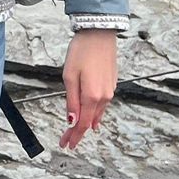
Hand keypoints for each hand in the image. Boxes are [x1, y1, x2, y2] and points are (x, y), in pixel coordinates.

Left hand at [60, 30, 116, 149]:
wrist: (99, 34)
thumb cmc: (81, 52)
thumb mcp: (69, 76)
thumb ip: (71, 100)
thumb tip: (72, 120)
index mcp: (91, 96)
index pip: (81, 124)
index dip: (73, 136)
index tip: (66, 144)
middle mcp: (103, 97)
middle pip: (89, 121)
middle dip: (78, 133)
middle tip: (68, 141)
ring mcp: (109, 91)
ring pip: (97, 114)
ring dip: (86, 124)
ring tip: (77, 132)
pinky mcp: (111, 84)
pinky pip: (102, 105)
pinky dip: (95, 113)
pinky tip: (91, 117)